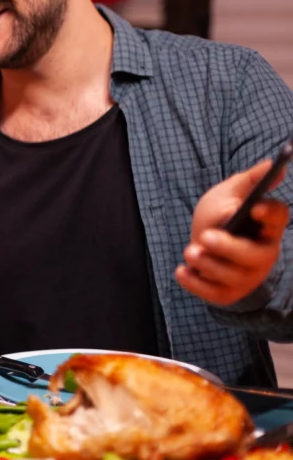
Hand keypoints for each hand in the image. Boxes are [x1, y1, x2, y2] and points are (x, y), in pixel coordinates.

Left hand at [176, 159, 289, 305]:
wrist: (203, 242)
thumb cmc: (221, 214)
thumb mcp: (231, 192)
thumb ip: (250, 180)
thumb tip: (271, 165)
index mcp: (267, 227)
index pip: (278, 220)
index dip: (270, 214)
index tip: (255, 207)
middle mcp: (262, 254)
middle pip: (254, 255)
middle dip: (229, 247)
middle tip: (204, 236)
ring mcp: (247, 276)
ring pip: (233, 276)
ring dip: (209, 265)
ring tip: (189, 251)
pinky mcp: (228, 292)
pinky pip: (214, 294)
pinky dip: (196, 284)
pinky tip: (181, 271)